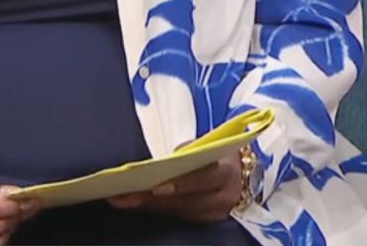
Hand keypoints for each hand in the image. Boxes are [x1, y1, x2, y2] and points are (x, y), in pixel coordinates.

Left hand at [108, 153, 240, 222]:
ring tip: (123, 200)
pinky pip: (180, 215)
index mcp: (227, 172)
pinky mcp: (207, 220)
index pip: (202, 179)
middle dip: (152, 199)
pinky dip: (159, 209)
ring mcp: (216, 212)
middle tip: (124, 196)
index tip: (155, 188)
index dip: (180, 185)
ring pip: (179, 211)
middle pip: (185, 201)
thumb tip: (159, 164)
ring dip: (150, 206)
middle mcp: (224, 197)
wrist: (244, 173)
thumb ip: (186, 153)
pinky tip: (139, 204)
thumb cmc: (219, 154)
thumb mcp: (208, 146)